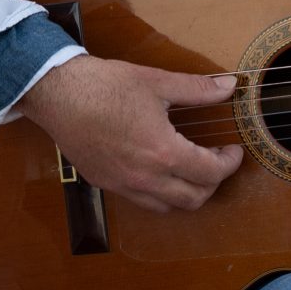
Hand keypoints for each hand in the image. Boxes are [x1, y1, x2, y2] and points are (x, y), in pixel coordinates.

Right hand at [20, 54, 243, 211]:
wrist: (57, 93)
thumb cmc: (104, 86)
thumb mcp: (157, 82)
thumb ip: (197, 89)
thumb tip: (228, 86)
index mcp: (163, 152)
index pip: (210, 172)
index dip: (229, 163)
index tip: (233, 151)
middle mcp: (145, 177)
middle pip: (194, 199)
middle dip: (213, 183)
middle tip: (216, 162)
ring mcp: (123, 185)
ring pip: (167, 207)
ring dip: (187, 194)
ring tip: (192, 171)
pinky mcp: (105, 183)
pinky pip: (141, 201)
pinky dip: (160, 194)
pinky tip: (159, 171)